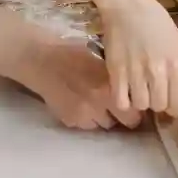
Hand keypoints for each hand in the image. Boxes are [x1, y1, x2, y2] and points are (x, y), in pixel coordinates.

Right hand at [20, 36, 142, 131]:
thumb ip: (116, 78)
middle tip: (121, 106)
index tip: (136, 102)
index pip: (136, 109)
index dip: (137, 106)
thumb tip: (135, 89)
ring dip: (106, 117)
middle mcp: (100, 103)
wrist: (40, 60)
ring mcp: (84, 115)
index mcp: (109, 85)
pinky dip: (87, 118)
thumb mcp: (101, 61)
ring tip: (98, 103)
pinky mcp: (71, 121)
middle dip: (125, 116)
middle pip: (126, 122)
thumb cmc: (71, 52)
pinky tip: (80, 103)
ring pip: (106, 125)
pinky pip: (87, 125)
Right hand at [99, 0, 177, 114]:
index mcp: (176, 62)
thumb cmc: (154, 19)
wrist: (126, 4)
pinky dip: (123, 101)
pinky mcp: (116, 71)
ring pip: (141, 105)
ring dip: (140, 101)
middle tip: (152, 93)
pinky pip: (121, 101)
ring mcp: (136, 72)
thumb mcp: (176, 40)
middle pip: (159, 105)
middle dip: (157, 103)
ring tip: (138, 90)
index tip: (169, 104)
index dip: (174, 108)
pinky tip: (124, 92)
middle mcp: (158, 70)